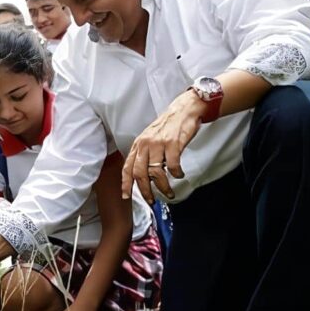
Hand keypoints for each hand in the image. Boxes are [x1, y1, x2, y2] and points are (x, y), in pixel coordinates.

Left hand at [122, 89, 204, 203]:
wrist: (183, 110)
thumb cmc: (168, 126)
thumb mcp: (150, 139)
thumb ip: (145, 155)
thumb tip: (144, 176)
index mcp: (138, 145)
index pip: (127, 167)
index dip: (126, 183)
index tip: (126, 195)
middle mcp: (145, 145)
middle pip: (139, 174)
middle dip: (145, 191)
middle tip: (151, 200)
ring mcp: (159, 144)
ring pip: (155, 173)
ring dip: (163, 187)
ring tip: (168, 192)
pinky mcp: (173, 144)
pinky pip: (173, 166)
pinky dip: (176, 174)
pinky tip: (179, 175)